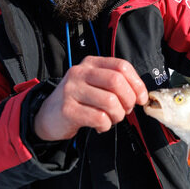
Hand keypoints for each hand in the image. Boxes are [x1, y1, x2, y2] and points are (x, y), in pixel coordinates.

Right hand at [34, 56, 148, 140]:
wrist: (48, 115)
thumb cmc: (78, 100)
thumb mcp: (94, 84)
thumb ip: (115, 84)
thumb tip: (140, 95)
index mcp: (91, 63)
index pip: (121, 66)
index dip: (137, 84)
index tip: (141, 98)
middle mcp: (80, 72)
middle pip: (116, 81)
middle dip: (128, 100)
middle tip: (126, 110)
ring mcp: (72, 90)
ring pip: (110, 101)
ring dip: (117, 115)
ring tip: (111, 119)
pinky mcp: (68, 109)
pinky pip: (98, 118)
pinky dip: (105, 125)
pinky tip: (100, 125)